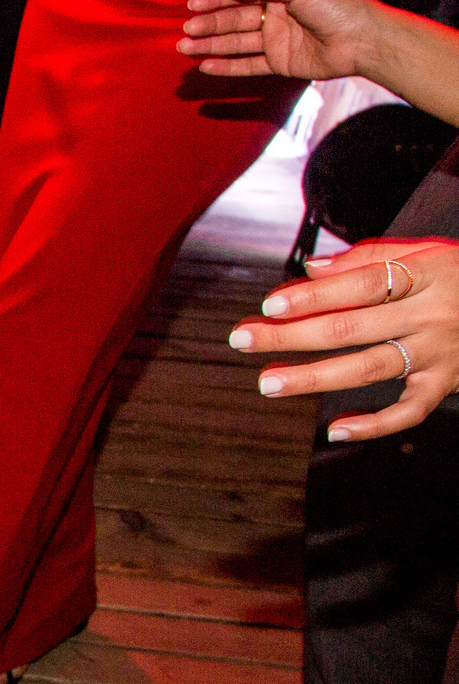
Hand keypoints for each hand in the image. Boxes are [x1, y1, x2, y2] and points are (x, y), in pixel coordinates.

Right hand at [179, 0, 380, 83]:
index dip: (216, 1)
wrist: (362, 39)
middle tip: (186, 30)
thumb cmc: (336, 6)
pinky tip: (206, 66)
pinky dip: (227, 67)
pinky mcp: (280, 64)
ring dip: (211, 46)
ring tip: (185, 48)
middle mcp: (275, 17)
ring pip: (236, 43)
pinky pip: (248, 66)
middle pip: (234, 21)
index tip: (192, 5)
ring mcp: (277, 42)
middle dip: (209, 25)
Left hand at [227, 238, 458, 441]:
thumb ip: (368, 258)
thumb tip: (311, 269)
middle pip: (351, 327)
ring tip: (269, 381)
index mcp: (426, 275)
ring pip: (369, 368)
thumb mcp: (427, 253)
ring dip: (314, 378)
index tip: (271, 305)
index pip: (361, 286)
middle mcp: (430, 315)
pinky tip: (336, 430)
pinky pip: (408, 411)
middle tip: (244, 339)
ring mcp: (438, 353)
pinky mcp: (444, 384)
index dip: (315, 296)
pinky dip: (373, 425)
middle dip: (292, 335)